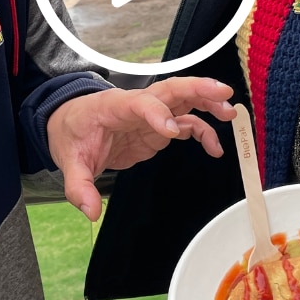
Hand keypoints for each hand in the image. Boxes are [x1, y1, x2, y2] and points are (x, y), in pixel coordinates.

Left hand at [47, 77, 235, 220]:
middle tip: (222, 94)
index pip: (139, 104)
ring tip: (230, 113)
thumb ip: (79, 186)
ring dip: (207, 103)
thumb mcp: (69, 161)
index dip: (157, 114)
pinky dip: (203, 131)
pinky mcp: (158, 127)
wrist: (70, 125)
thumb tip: (91, 211)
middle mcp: (137, 104)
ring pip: (183, 100)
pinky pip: (186, 123)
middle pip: (170, 89)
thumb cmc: (72, 135)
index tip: (173, 132)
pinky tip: (215, 147)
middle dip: (197, 89)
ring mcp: (150, 114)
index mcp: (113, 107)